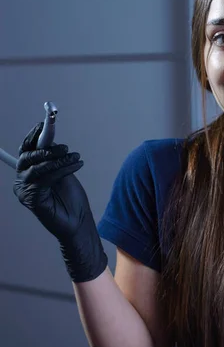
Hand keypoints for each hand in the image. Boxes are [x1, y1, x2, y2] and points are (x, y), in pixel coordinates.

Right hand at [13, 121, 89, 240]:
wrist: (78, 221)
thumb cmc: (70, 198)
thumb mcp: (62, 171)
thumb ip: (53, 156)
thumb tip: (49, 138)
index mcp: (27, 173)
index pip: (26, 151)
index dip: (33, 137)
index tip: (44, 124)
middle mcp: (22, 182)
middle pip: (28, 157)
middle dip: (47, 149)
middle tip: (66, 147)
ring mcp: (25, 191)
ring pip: (38, 167)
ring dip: (58, 159)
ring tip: (75, 157)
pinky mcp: (31, 199)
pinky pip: (46, 177)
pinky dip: (61, 169)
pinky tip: (76, 166)